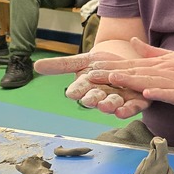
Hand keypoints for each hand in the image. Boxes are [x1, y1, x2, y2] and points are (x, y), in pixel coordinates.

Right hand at [34, 46, 149, 117]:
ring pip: (114, 105)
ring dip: (109, 106)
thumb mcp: (83, 61)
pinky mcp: (138, 101)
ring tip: (105, 106)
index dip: (77, 90)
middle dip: (93, 100)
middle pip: (96, 99)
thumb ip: (62, 65)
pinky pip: (133, 107)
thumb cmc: (103, 65)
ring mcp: (120, 100)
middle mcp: (103, 96)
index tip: (72, 92)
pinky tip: (123, 111)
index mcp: (88, 88)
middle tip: (88, 100)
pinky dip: (129, 110)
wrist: (129, 62)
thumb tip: (36, 65)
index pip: (80, 89)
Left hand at [83, 39, 173, 110]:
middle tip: (89, 76)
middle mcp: (162, 71)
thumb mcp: (172, 57)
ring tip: (113, 80)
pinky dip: (160, 93)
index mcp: (158, 64)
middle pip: (133, 73)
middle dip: (110, 74)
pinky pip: (171, 93)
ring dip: (130, 81)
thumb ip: (150, 52)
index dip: (108, 66)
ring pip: (149, 81)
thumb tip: (133, 42)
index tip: (88, 67)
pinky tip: (148, 93)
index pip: (129, 64)